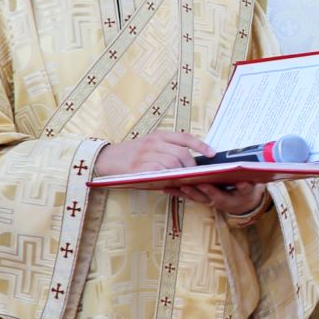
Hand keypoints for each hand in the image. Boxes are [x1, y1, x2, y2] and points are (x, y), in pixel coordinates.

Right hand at [94, 131, 210, 176]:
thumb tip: (191, 162)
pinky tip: (171, 183)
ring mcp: (146, 154)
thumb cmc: (132, 155)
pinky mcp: (139, 167)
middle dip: (192, 166)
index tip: (212, 154)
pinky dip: (169, 178)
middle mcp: (153, 142)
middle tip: (195, 175)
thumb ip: (168, 150)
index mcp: (158, 135)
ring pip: (173, 163)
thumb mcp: (150, 146)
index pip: (185, 137)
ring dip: (182, 174)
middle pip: (182, 153)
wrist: (106, 159)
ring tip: (184, 180)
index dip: (201, 145)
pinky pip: (160, 172)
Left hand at [174, 181, 267, 216]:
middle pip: (200, 197)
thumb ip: (246, 187)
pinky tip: (166, 187)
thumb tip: (243, 181)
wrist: (241, 202)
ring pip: (190, 196)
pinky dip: (176, 192)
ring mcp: (205, 200)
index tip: (203, 184)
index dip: (210, 190)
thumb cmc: (245, 193)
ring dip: (179, 191)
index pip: (217, 196)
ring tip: (169, 184)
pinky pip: (186, 195)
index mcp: (226, 200)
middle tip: (182, 183)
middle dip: (190, 190)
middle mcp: (213, 202)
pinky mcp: (199, 197)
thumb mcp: (250, 190)